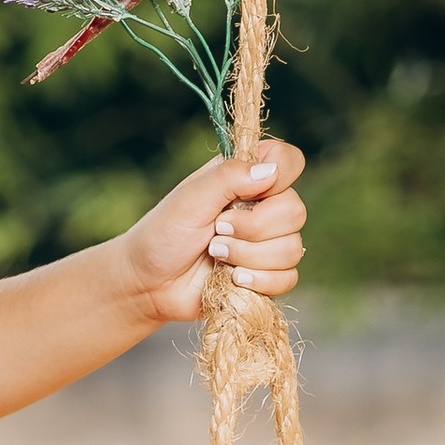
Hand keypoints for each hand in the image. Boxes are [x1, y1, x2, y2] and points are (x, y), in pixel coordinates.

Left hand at [119, 142, 306, 324]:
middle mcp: (263, 207)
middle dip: (253, 228)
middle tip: (216, 230)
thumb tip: (271, 171)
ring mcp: (267, 243)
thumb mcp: (191, 198)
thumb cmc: (164, 233)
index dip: (279, 176)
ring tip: (215, 255)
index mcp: (248, 177)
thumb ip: (229, 177)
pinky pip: (288, 278)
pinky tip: (232, 279)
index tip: (248, 192)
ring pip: (292, 249)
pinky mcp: (267, 275)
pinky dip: (260, 281)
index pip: (290, 161)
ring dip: (249, 256)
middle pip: (296, 211)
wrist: (149, 283)